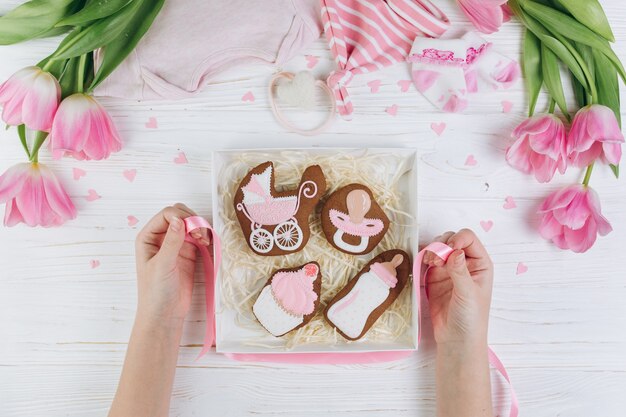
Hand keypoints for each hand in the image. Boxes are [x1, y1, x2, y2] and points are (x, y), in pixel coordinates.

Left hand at [135, 203, 209, 323]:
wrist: (165, 314)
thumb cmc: (155, 292)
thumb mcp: (162, 265)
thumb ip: (171, 242)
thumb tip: (179, 220)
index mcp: (148, 238)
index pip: (166, 215)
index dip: (181, 217)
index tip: (192, 229)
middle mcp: (161, 238)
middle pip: (179, 215)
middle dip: (192, 220)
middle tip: (201, 234)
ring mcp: (175, 245)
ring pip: (190, 224)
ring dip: (200, 228)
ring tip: (205, 240)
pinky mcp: (188, 253)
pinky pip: (198, 237)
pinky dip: (205, 237)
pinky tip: (207, 244)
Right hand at [423, 229, 492, 346]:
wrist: (456, 339)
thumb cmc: (471, 318)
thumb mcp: (468, 294)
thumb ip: (460, 271)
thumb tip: (455, 251)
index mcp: (480, 264)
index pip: (469, 239)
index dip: (457, 239)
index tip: (448, 250)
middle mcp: (465, 263)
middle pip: (452, 239)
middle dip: (442, 244)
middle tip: (436, 259)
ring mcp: (449, 269)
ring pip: (439, 247)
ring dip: (432, 250)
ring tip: (430, 262)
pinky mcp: (434, 277)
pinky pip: (428, 259)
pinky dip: (424, 257)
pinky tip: (424, 264)